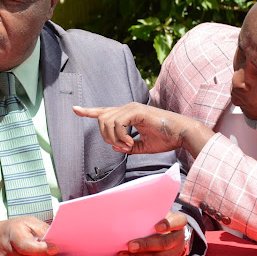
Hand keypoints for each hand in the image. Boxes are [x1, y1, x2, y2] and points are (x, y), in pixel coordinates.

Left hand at [73, 103, 213, 157]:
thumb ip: (127, 147)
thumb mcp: (142, 146)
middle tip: (122, 147)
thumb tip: (114, 147)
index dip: (88, 111)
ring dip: (114, 138)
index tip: (74, 109)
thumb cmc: (165, 139)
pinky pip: (117, 123)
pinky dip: (121, 136)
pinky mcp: (136, 111)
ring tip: (128, 146)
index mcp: (127, 114)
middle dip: (106, 137)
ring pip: (107, 121)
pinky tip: (130, 142)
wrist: (181, 134)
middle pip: (101, 119)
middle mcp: (127, 108)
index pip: (104, 111)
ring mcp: (131, 108)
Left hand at [118, 211, 187, 255]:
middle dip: (146, 245)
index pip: (177, 221)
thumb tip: (128, 213)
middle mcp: (179, 238)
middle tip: (130, 246)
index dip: (168, 224)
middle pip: (164, 243)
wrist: (171, 235)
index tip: (157, 227)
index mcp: (179, 222)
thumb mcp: (158, 214)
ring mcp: (175, 254)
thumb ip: (149, 214)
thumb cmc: (158, 220)